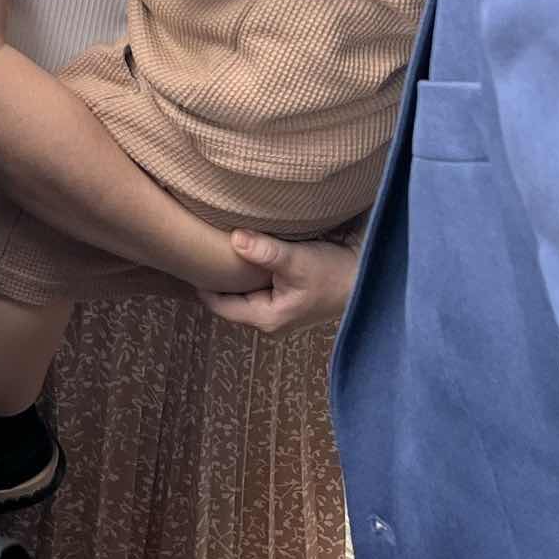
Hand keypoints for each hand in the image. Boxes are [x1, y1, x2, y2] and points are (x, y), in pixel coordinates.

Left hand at [199, 230, 359, 331]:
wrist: (369, 277)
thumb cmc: (335, 275)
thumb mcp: (298, 261)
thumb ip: (266, 251)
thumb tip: (234, 238)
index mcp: (266, 319)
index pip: (218, 304)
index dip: (201, 282)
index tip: (188, 258)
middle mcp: (269, 318)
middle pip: (228, 297)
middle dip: (215, 276)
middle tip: (196, 247)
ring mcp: (278, 307)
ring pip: (243, 289)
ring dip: (233, 271)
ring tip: (214, 245)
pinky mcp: (287, 294)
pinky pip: (257, 282)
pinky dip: (248, 268)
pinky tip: (242, 249)